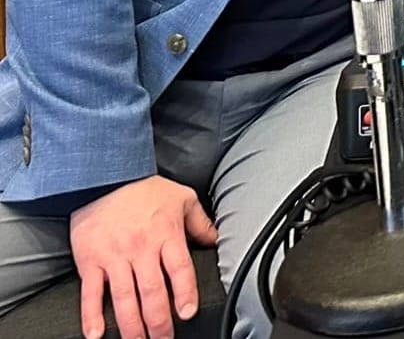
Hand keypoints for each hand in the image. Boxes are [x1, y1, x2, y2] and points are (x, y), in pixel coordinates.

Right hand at [69, 175, 217, 338]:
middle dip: (158, 321)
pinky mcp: (90, 261)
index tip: (186, 313)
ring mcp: (113, 257)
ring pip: (124, 298)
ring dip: (131, 325)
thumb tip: (217, 240)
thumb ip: (200, 223)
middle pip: (151, 291)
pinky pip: (91, 293)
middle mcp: (140, 248)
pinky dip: (91, 315)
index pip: (178, 269)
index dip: (184, 293)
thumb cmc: (144, 189)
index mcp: (165, 234)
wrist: (103, 177)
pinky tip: (96, 333)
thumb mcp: (182, 199)